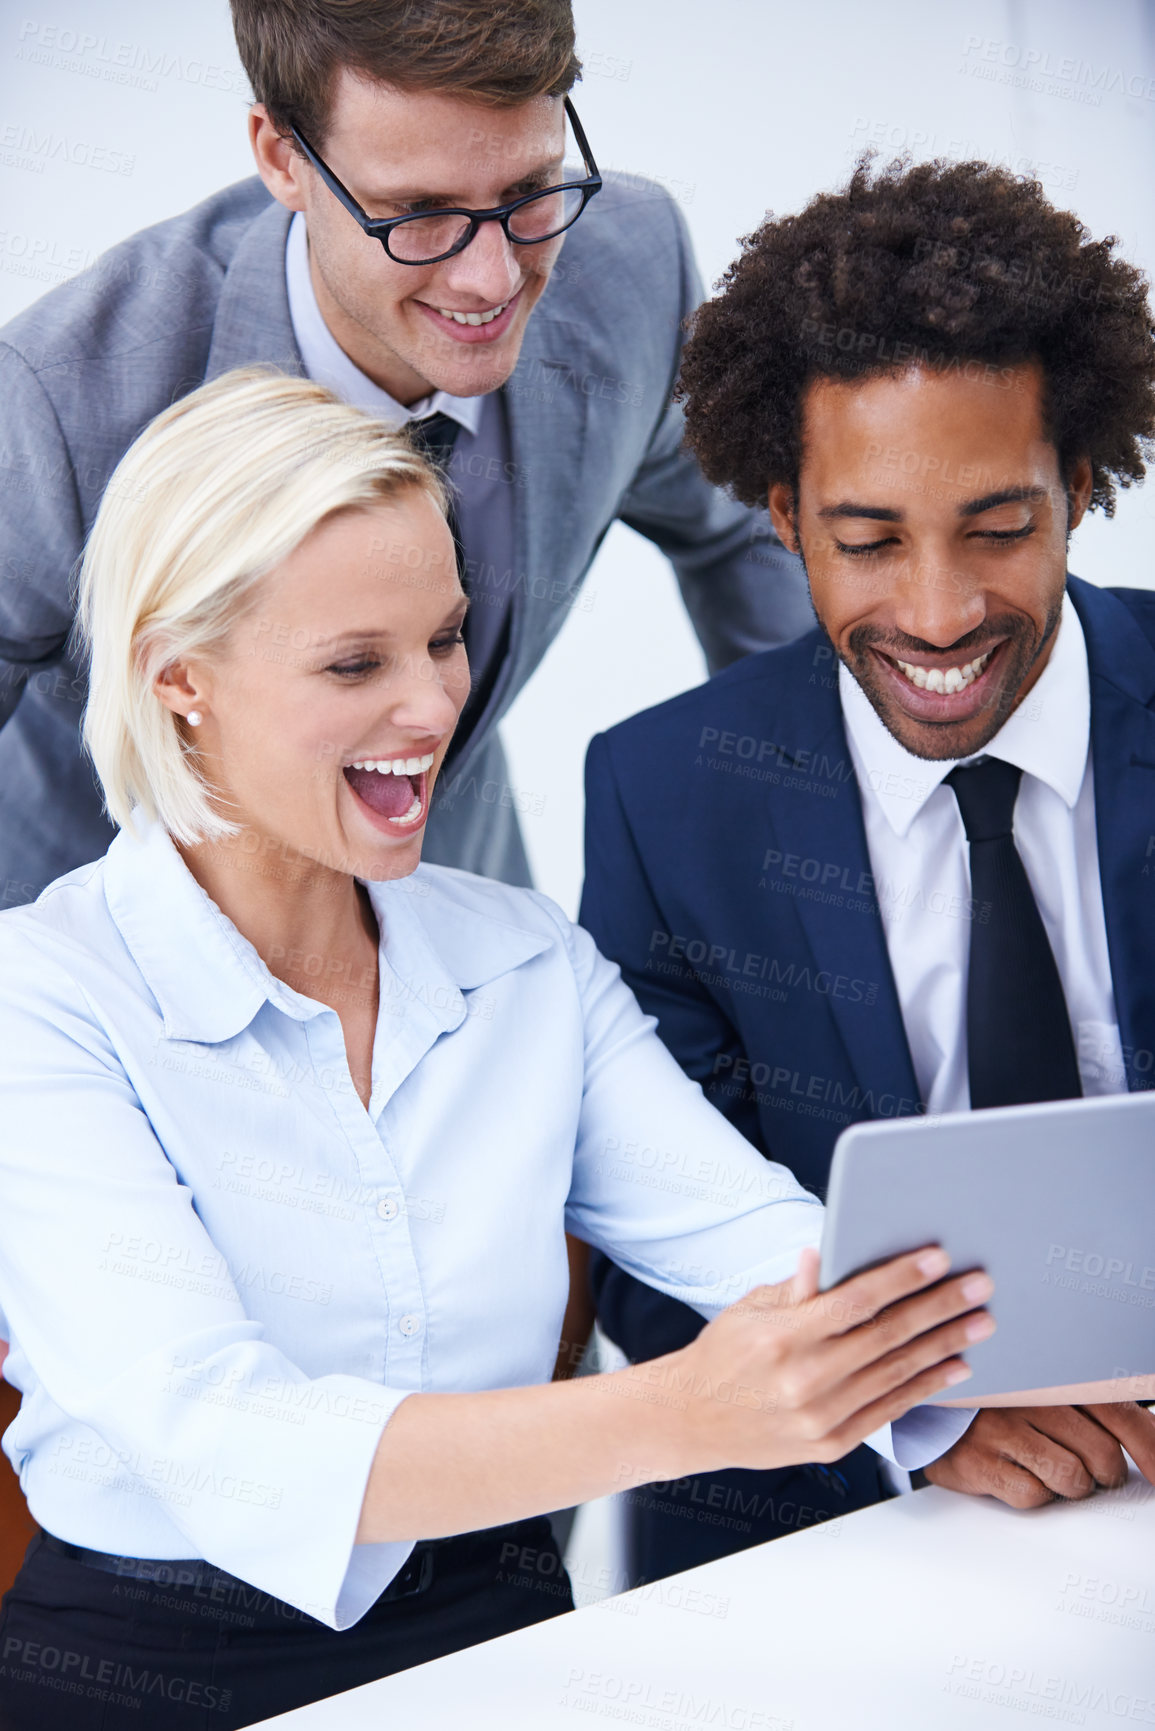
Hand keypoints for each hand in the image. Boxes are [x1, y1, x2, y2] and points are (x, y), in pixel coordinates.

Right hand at [676, 1245, 992, 1472]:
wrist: (690, 1421)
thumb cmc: (722, 1355)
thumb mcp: (750, 1309)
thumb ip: (796, 1288)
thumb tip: (826, 1256)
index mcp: (782, 1338)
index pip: (855, 1302)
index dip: (900, 1279)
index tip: (937, 1259)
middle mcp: (804, 1380)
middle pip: (888, 1337)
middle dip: (940, 1308)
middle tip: (980, 1287)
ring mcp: (820, 1417)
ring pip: (897, 1374)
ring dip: (945, 1346)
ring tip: (980, 1322)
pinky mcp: (830, 1444)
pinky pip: (889, 1409)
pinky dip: (926, 1386)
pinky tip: (954, 1366)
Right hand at [923, 1402, 1154, 1505]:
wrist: (926, 1403)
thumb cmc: (996, 1400)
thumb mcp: (1046, 1389)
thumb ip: (1098, 1409)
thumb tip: (1154, 1448)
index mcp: (1054, 1372)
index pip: (1124, 1416)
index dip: (1153, 1453)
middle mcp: (1028, 1393)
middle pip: (1103, 1457)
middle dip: (1104, 1475)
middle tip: (1089, 1472)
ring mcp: (1000, 1425)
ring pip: (1072, 1479)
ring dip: (1070, 1487)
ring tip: (1049, 1471)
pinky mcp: (976, 1459)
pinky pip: (1032, 1495)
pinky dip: (1033, 1494)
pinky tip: (1016, 1473)